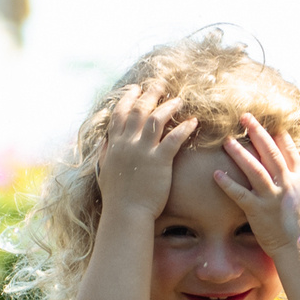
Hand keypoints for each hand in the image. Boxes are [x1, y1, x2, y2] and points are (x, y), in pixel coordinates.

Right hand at [97, 83, 197, 223]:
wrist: (126, 213)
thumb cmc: (116, 197)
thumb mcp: (104, 170)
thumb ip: (106, 153)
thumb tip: (106, 141)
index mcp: (115, 144)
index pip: (119, 113)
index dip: (128, 98)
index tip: (136, 88)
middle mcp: (128, 143)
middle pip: (139, 109)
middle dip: (150, 94)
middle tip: (161, 85)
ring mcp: (143, 150)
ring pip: (156, 118)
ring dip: (169, 106)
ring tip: (179, 100)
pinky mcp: (159, 161)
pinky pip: (174, 138)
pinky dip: (185, 128)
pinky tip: (194, 122)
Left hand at [214, 113, 299, 254]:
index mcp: (298, 180)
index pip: (288, 152)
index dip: (278, 136)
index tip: (269, 121)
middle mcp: (286, 185)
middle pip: (271, 154)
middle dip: (257, 133)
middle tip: (244, 117)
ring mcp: (272, 198)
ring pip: (255, 170)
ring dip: (240, 153)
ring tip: (227, 140)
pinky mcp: (258, 211)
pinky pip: (240, 195)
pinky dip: (228, 184)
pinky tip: (215, 174)